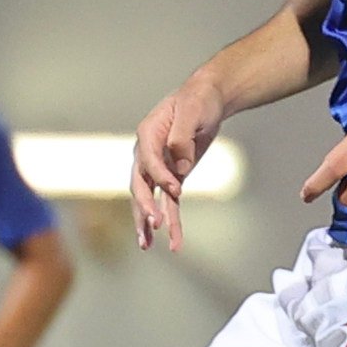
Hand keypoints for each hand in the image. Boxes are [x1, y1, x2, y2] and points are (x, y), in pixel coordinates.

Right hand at [132, 74, 228, 251]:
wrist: (206, 100)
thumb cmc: (198, 101)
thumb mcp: (192, 110)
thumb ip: (182, 136)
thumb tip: (181, 165)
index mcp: (148, 134)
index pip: (148, 160)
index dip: (160, 176)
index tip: (176, 189)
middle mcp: (146, 153)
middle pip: (140, 184)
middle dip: (145, 205)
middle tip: (154, 223)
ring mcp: (157, 169)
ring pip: (148, 199)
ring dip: (146, 222)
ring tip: (145, 245)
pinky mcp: (173, 179)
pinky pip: (168, 204)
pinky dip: (170, 223)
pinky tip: (173, 242)